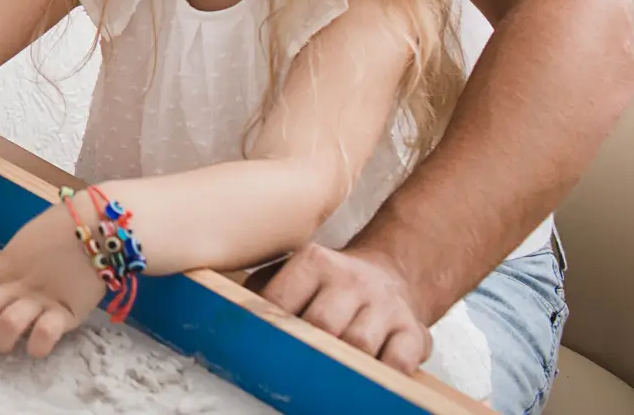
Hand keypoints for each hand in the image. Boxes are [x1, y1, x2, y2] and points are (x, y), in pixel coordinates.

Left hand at [0, 208, 102, 357]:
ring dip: (1, 341)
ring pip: (7, 327)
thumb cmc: (64, 225)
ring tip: (5, 343)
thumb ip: (12, 262)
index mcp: (5, 265)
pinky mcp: (68, 315)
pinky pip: (44, 335)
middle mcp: (17, 286)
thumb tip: (4, 275)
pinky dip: (38, 345)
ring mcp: (41, 301)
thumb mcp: (28, 240)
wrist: (99, 224)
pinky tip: (37, 346)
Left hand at [257, 242, 431, 371]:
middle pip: (321, 323)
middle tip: (288, 366)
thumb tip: (225, 314)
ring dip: (340, 364)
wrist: (389, 276)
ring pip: (358, 344)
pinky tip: (364, 377)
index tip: (255, 345)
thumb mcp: (294, 274)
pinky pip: (398, 361)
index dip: (266, 326)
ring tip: (323, 375)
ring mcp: (386, 305)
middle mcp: (352, 279)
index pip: (280, 298)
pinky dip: (381, 375)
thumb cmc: (330, 285)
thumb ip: (263, 290)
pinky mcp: (413, 331)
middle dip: (303, 348)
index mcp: (315, 261)